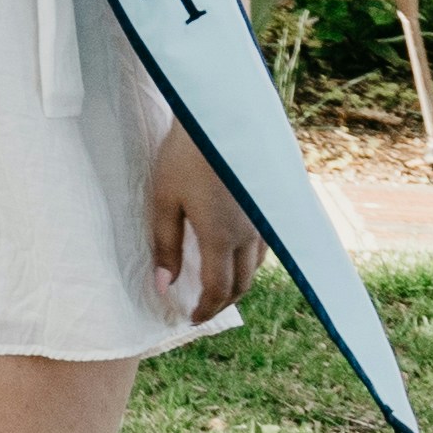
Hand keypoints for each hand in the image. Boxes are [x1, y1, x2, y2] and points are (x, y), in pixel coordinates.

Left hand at [143, 124, 256, 325]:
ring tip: (216, 285)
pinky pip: (264, 244)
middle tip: (203, 309)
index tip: (191, 317)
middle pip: (242, 283)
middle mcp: (249, 233)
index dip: (205, 308)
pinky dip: (249, 260)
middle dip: (222, 302)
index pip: (218, 289)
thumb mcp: (163, 200)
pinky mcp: (270, 204)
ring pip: (257, 264)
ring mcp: (264, 218)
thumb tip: (162, 286)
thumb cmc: (184, 156)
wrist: (219, 114)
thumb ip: (164, 245)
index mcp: (221, 237)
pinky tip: (234, 252)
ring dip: (238, 282)